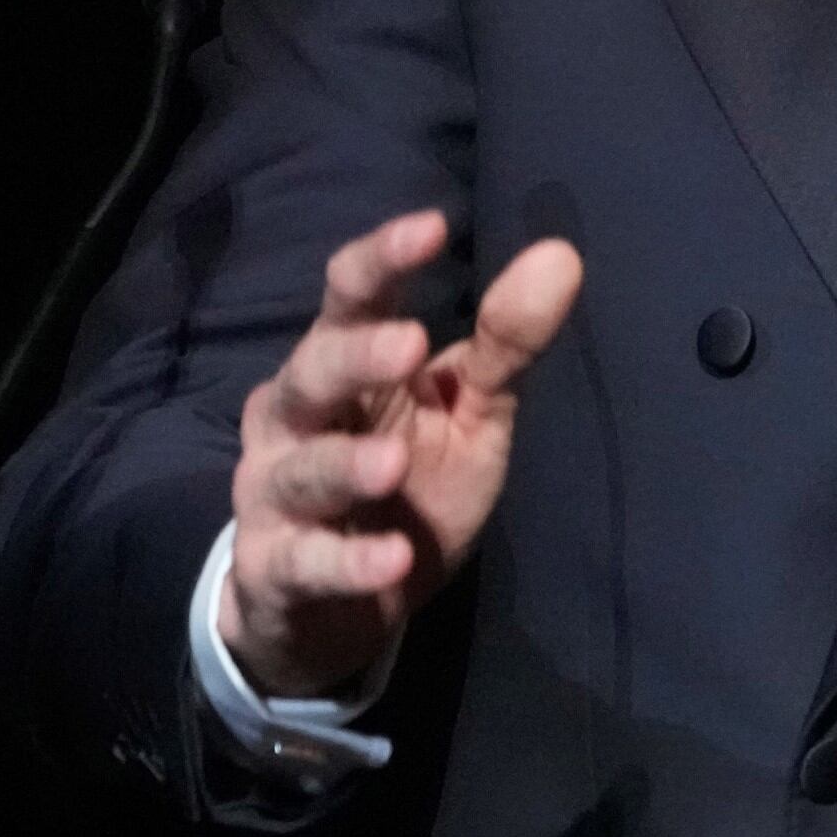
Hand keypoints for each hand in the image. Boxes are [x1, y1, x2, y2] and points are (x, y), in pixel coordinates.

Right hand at [223, 211, 581, 698]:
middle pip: (311, 374)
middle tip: (409, 345)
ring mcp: (276, 494)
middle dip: (354, 358)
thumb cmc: (407, 487)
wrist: (338, 610)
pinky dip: (346, 562)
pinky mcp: (274, 570)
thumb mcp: (467, 415)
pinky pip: (303, 563)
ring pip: (301, 471)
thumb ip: (504, 343)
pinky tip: (391, 560)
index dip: (383, 259)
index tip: (433, 227)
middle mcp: (294, 419)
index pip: (350, 297)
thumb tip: (562, 254)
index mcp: (342, 364)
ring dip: (344, 465)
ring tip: (393, 464)